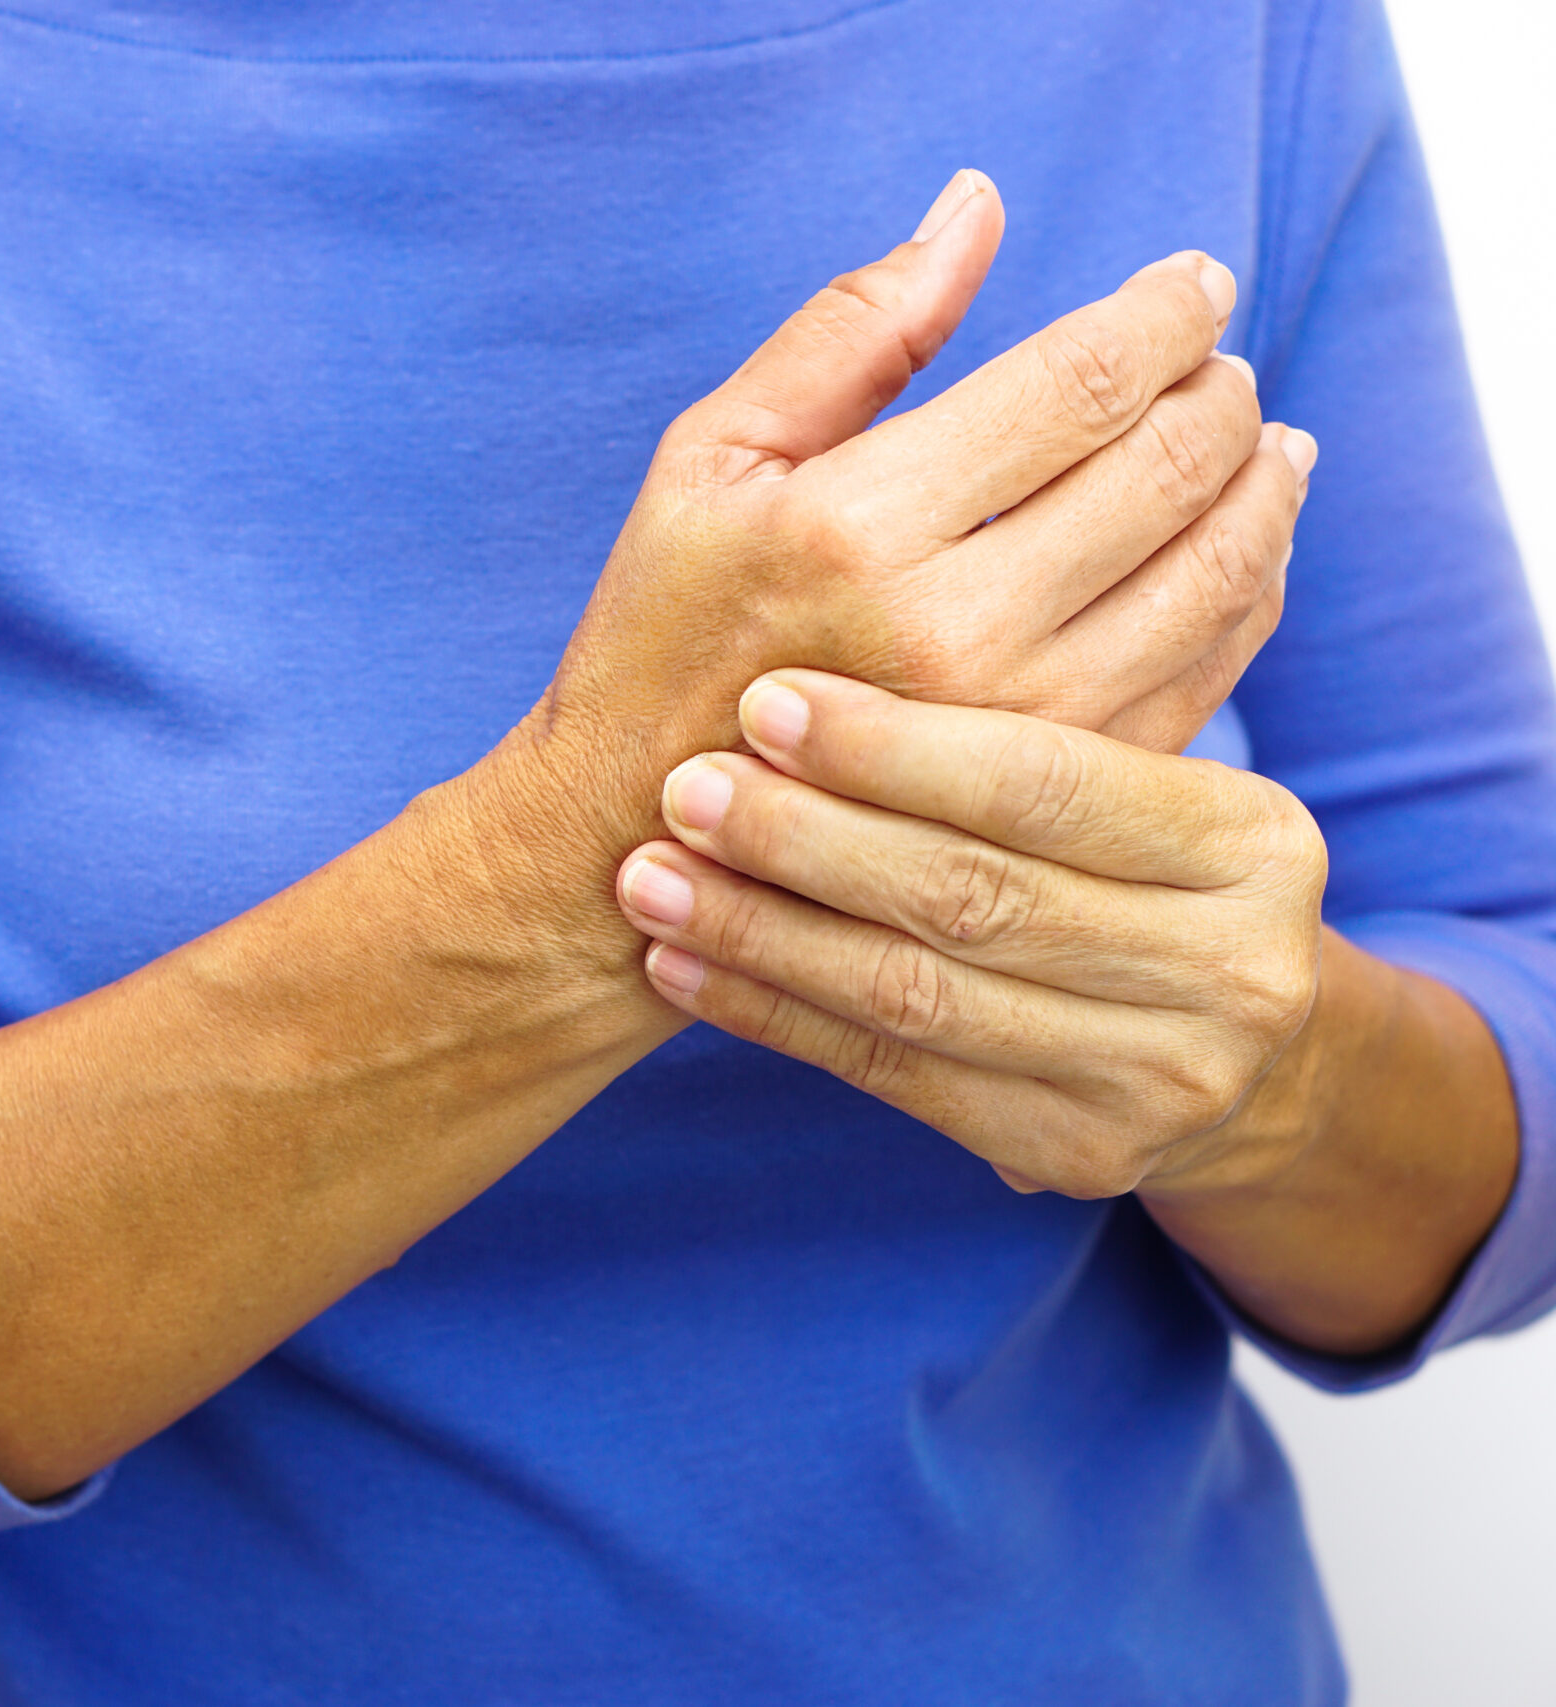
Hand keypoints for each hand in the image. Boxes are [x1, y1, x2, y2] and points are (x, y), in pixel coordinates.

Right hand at [508, 170, 1307, 870]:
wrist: (637, 837)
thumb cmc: (664, 631)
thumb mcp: (710, 460)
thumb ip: (850, 331)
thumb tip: (978, 208)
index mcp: (857, 527)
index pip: (1078, 383)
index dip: (1165, 312)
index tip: (1196, 283)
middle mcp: (952, 631)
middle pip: (1167, 466)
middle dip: (1221, 389)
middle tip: (1221, 362)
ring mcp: (1019, 728)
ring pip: (1216, 568)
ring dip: (1261, 483)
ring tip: (1258, 440)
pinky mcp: (1060, 798)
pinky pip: (1211, 667)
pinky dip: (1248, 586)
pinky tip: (1236, 543)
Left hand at [612, 668, 1330, 1199]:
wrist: (1239, 1054)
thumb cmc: (1141, 869)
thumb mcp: (1143, 779)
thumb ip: (1043, 703)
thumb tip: (860, 573)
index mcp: (1256, 842)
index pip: (1046, 782)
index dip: (893, 743)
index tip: (763, 699)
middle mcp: (1231, 970)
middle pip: (975, 894)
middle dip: (807, 838)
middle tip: (684, 787)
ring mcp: (1162, 1081)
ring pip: (916, 995)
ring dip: (761, 934)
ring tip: (650, 878)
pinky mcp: (1078, 1157)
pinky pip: (891, 1074)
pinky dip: (772, 1013)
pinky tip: (680, 966)